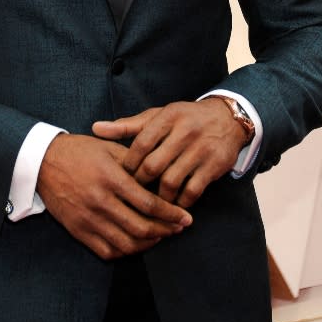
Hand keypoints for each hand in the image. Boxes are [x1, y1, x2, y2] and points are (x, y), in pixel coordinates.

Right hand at [36, 133, 191, 260]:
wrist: (43, 162)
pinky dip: (126, 251)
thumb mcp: (108, 147)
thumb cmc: (79, 151)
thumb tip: (161, 174)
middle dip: (166, 231)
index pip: (148, 203)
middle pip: (141, 227)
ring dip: (149, 244)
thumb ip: (135, 162)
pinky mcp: (78, 230)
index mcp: (110, 177)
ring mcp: (88, 219)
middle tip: (179, 229)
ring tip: (161, 236)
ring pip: (126, 243)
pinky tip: (136, 243)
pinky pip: (107, 251)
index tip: (186, 217)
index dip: (171, 214)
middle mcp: (100, 201)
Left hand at [92, 99, 248, 207]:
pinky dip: (180, 201)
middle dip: (141, 183)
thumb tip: (95, 128)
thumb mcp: (157, 116)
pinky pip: (192, 191)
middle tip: (133, 193)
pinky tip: (173, 204)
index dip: (128, 163)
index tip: (121, 175)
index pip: (141, 142)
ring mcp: (201, 149)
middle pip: (154, 165)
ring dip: (159, 197)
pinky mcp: (215, 166)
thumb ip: (127, 125)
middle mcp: (185, 131)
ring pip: (171, 181)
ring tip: (151, 202)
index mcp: (168, 117)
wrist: (227, 119)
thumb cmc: (183, 119)